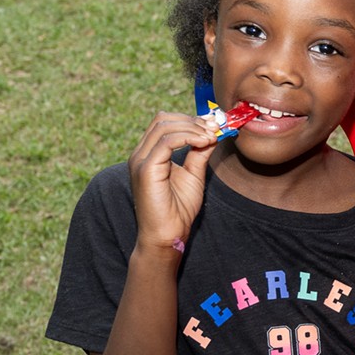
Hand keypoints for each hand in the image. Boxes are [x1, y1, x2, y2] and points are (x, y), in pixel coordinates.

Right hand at [127, 111, 219, 254]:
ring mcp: (140, 161)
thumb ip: (200, 152)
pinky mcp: (145, 169)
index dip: (191, 119)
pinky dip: (188, 137)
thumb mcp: (194, 174)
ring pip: (164, 126)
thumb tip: (212, 133)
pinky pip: (166, 141)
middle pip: (163, 119)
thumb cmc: (178, 210)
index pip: (165, 123)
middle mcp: (140, 154)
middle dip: (192, 120)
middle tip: (214, 127)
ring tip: (212, 136)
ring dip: (193, 128)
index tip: (214, 123)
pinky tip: (204, 142)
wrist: (167, 235)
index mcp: (149, 154)